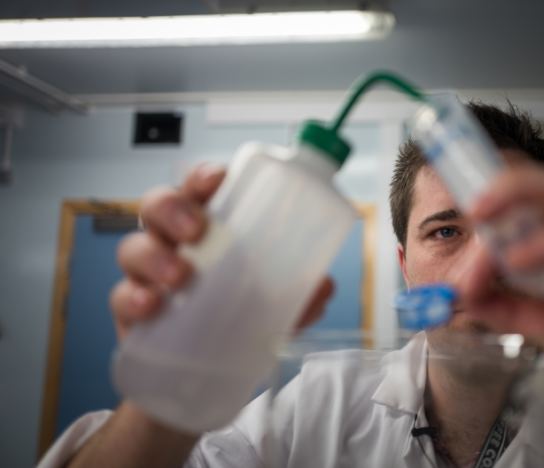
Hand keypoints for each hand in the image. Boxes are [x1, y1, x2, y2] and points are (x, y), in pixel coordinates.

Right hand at [109, 163, 332, 340]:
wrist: (203, 380)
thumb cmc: (237, 321)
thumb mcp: (275, 308)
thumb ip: (299, 295)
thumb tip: (324, 285)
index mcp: (210, 228)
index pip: (200, 188)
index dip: (202, 177)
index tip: (217, 180)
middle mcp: (174, 243)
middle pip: (157, 205)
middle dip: (172, 209)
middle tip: (196, 231)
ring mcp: (148, 276)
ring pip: (133, 246)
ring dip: (154, 256)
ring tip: (180, 276)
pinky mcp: (131, 312)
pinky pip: (120, 296)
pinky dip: (132, 298)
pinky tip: (150, 306)